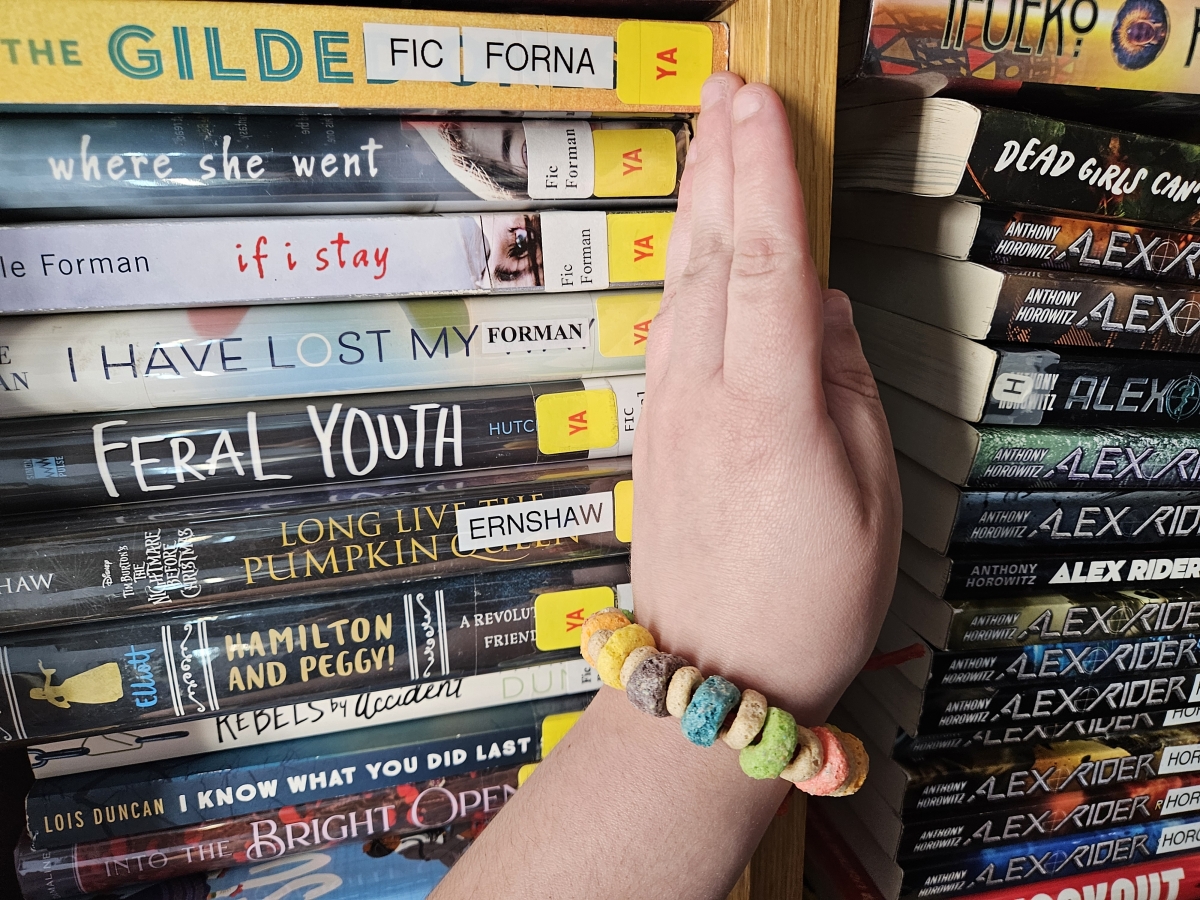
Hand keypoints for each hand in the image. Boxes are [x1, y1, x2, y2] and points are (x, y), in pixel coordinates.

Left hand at [632, 72, 901, 722]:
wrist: (713, 671)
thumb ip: (845, 386)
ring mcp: (668, 412)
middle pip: (712, 254)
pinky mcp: (655, 429)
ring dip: (695, 206)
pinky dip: (680, 270)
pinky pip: (667, 327)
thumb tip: (822, 311)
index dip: (766, 172)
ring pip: (679, 283)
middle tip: (727, 93)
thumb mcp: (869, 496)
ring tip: (706, 143)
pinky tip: (688, 245)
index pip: (766, 261)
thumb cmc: (803, 602)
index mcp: (766, 410)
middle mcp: (702, 397)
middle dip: (720, 163)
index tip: (763, 106)